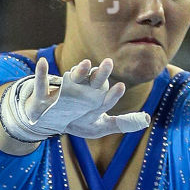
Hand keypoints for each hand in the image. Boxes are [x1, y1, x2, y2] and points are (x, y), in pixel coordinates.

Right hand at [3, 56, 148, 140]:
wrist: (54, 122)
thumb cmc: (80, 122)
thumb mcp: (101, 126)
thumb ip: (121, 124)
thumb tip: (147, 120)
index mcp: (97, 98)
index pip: (107, 96)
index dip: (113, 94)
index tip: (120, 87)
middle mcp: (84, 91)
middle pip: (94, 81)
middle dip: (101, 73)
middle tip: (108, 63)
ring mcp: (65, 91)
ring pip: (74, 78)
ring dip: (79, 71)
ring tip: (85, 64)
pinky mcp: (47, 95)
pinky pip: (43, 83)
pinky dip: (42, 73)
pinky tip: (42, 63)